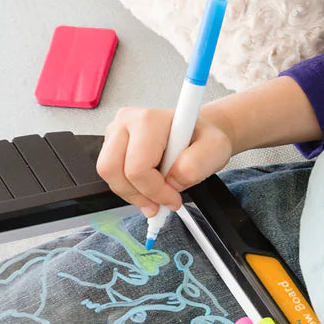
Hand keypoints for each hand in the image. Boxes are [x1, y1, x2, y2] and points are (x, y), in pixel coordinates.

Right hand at [96, 104, 235, 215]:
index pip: (137, 167)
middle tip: (159, 204)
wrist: (197, 132)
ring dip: (132, 193)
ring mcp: (115, 131)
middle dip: (138, 194)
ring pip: (108, 174)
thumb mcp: (215, 149)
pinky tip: (148, 187)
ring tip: (155, 195)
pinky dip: (129, 188)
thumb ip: (195, 166)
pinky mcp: (111, 143)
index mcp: (149, 120)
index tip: (173, 199)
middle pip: (113, 169)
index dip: (155, 191)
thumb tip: (171, 182)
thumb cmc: (202, 137)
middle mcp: (127, 121)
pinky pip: (111, 174)